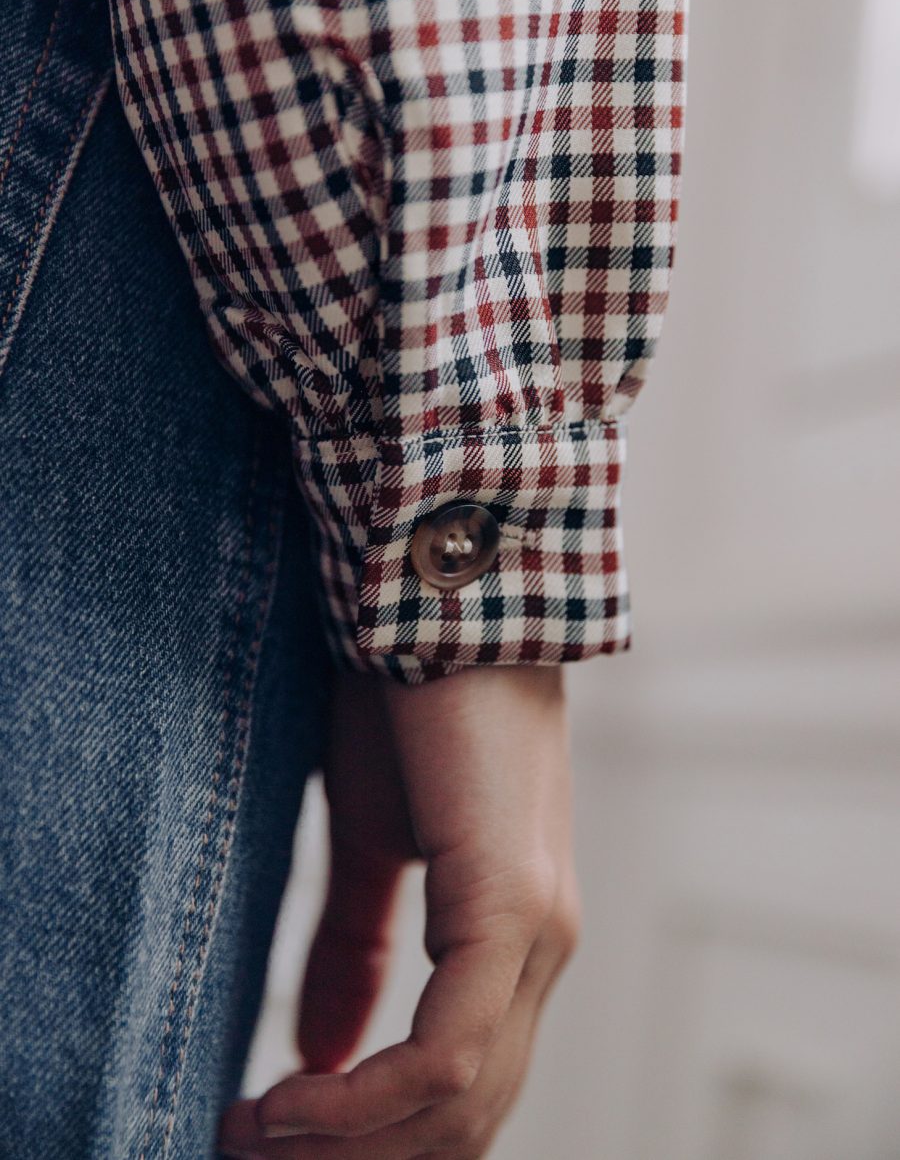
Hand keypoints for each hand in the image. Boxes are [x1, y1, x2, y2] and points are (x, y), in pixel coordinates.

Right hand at [219, 664, 579, 1158]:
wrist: (441, 601)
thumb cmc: (411, 707)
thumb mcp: (367, 841)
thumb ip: (352, 946)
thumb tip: (319, 1048)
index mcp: (514, 933)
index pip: (460, 1084)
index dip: (369, 1139)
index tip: (268, 1134)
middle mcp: (544, 946)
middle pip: (464, 1116)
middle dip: (355, 1159)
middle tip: (249, 1153)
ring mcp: (538, 930)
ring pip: (459, 1102)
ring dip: (348, 1144)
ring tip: (253, 1132)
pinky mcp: (510, 905)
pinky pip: (448, 1052)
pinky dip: (365, 1100)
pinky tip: (291, 1102)